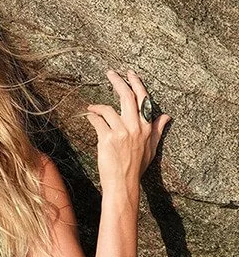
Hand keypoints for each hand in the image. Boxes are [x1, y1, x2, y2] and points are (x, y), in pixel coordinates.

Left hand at [84, 68, 170, 190]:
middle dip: (118, 81)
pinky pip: (98, 121)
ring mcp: (121, 132)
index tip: (130, 73)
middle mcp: (135, 127)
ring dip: (98, 106)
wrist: (123, 183)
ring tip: (93, 107)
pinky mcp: (107, 138)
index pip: (143, 100)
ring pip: (109, 109)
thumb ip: (157, 130)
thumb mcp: (151, 147)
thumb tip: (167, 116)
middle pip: (127, 97)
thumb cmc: (136, 167)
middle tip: (110, 73)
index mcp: (146, 127)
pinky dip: (92, 117)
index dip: (136, 83)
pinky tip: (89, 116)